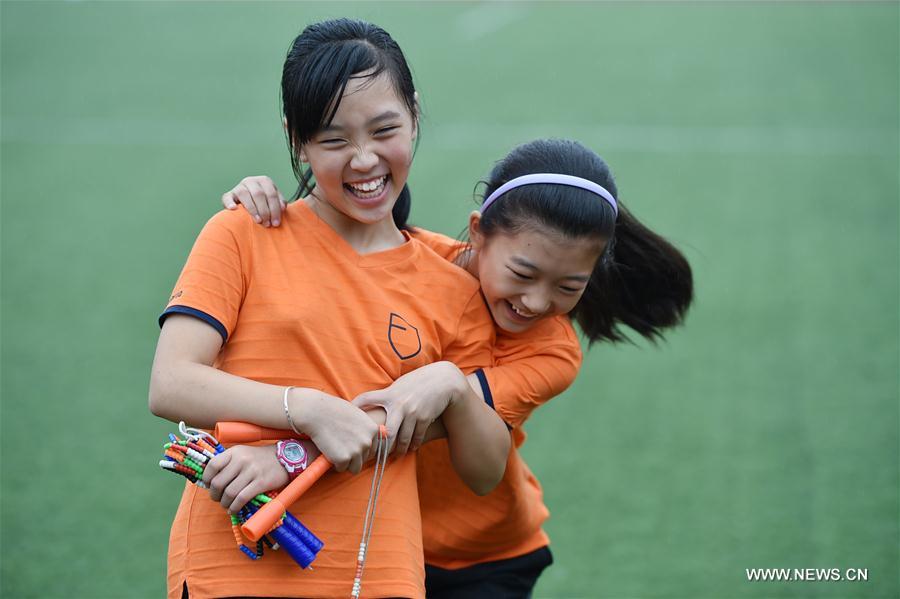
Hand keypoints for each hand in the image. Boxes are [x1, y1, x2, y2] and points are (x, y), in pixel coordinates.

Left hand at [202, 444, 288, 513]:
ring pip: (229, 493)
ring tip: (227, 505)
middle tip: (218, 499)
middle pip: (218, 482)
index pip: (212, 466)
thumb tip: (210, 482)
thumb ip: (227, 463)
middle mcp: (242, 460)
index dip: (206, 479)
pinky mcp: (261, 482)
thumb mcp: (242, 454)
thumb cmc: (259, 459)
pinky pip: (242, 498)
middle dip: (215, 495)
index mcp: (234, 452)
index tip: (209, 486)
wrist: (284, 459)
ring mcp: (252, 471)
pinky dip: (234, 507)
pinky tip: (234, 509)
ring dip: (224, 503)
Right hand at [221, 176, 285, 227]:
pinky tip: (234, 209)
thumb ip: (279, 203)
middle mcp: (251, 181)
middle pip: (259, 194)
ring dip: (252, 209)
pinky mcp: (229, 194)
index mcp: (264, 181)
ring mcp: (239, 186)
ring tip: (258, 221)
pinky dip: (230, 203)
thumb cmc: (264, 204)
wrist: (247, 204)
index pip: (271, 194)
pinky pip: (227, 197)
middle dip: (265, 211)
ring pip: (244, 194)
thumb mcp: (273, 201)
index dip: (275, 209)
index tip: (276, 223)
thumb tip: (282, 208)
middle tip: (267, 224)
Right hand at [298, 392, 380, 473]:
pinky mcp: (343, 458)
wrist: (316, 412)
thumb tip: (368, 440)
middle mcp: (368, 441)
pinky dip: (334, 463)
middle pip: (364, 459)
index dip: (360, 449)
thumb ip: (364, 428)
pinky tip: (329, 451)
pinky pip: (341, 468)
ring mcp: (356, 451)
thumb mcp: (357, 414)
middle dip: (353, 456)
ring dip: (346, 463)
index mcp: (373, 430)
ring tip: (335, 450)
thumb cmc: (333, 410)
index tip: (349, 443)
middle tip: (340, 445)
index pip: (373, 449)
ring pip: (355, 468)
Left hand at [353, 362, 467, 454]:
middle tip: (374, 455)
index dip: (354, 406)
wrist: (444, 381)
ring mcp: (412, 413)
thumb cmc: (419, 382)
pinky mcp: (425, 418)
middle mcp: (399, 405)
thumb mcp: (400, 385)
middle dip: (381, 447)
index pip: (366, 398)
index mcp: (390, 394)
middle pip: (386, 433)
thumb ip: (388, 395)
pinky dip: (413, 444)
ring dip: (399, 449)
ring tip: (395, 454)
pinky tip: (410, 448)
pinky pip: (416, 437)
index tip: (346, 415)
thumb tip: (373, 403)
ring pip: (402, 439)